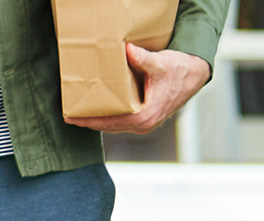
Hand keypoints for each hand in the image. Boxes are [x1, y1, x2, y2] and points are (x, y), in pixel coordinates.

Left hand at [64, 44, 209, 134]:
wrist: (194, 76)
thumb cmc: (179, 70)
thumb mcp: (160, 63)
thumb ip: (143, 58)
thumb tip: (128, 50)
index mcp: (143, 117)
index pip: (108, 122)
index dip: (88, 120)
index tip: (71, 118)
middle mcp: (142, 126)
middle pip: (107, 127)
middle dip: (88, 122)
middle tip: (69, 116)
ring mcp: (143, 125)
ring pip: (113, 125)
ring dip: (97, 121)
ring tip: (79, 115)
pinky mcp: (144, 120)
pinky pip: (120, 121)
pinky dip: (107, 117)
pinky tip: (97, 111)